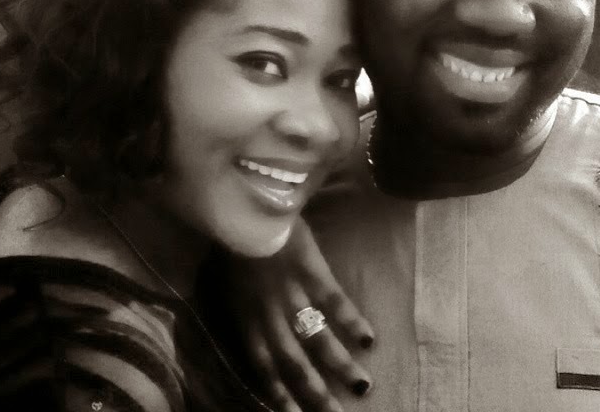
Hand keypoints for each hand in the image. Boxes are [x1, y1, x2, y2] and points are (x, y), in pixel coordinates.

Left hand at [231, 218, 373, 411]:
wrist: (245, 207)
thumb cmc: (236, 243)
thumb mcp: (231, 282)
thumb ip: (245, 309)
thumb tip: (259, 330)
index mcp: (246, 316)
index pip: (263, 366)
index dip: (278, 395)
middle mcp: (268, 313)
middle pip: (293, 362)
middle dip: (315, 393)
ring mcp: (291, 292)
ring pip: (316, 338)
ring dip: (340, 365)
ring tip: (363, 385)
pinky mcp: (310, 270)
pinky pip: (333, 301)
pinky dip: (351, 321)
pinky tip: (368, 338)